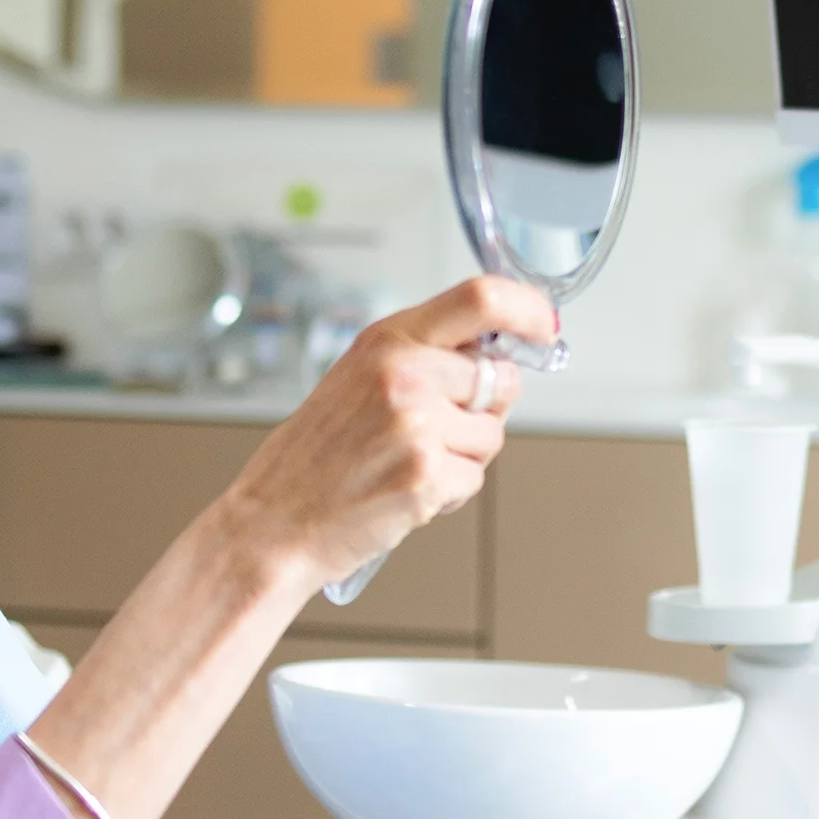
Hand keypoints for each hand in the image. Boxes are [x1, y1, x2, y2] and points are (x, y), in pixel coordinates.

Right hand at [213, 275, 554, 589]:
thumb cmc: (314, 455)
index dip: (526, 309)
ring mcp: (417, 424)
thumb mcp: (357, 378)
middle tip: (432, 428)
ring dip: (462, 456)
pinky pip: (474, 479)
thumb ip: (423, 357)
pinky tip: (404, 488)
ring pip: (491, 435)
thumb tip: (495, 356)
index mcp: (387, 340)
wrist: (275, 520)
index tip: (543, 325)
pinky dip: (448, 492)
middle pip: (500, 378)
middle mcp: (404, 373)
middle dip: (483, 408)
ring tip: (405, 461)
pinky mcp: (427, 474)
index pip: (480, 298)